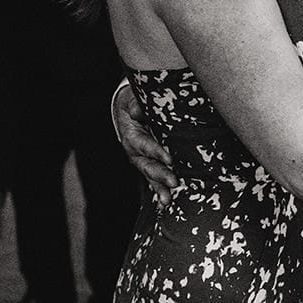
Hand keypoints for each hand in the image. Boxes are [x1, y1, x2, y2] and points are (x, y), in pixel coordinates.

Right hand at [113, 83, 176, 204]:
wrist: (128, 111)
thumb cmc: (132, 102)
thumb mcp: (130, 99)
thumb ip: (134, 103)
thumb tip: (137, 111)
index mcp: (132, 136)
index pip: (145, 145)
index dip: (156, 152)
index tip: (169, 159)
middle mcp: (136, 153)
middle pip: (148, 166)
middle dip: (161, 175)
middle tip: (174, 182)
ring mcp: (143, 162)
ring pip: (152, 177)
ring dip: (160, 189)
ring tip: (168, 201)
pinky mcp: (150, 165)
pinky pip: (155, 180)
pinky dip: (161, 191)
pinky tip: (167, 203)